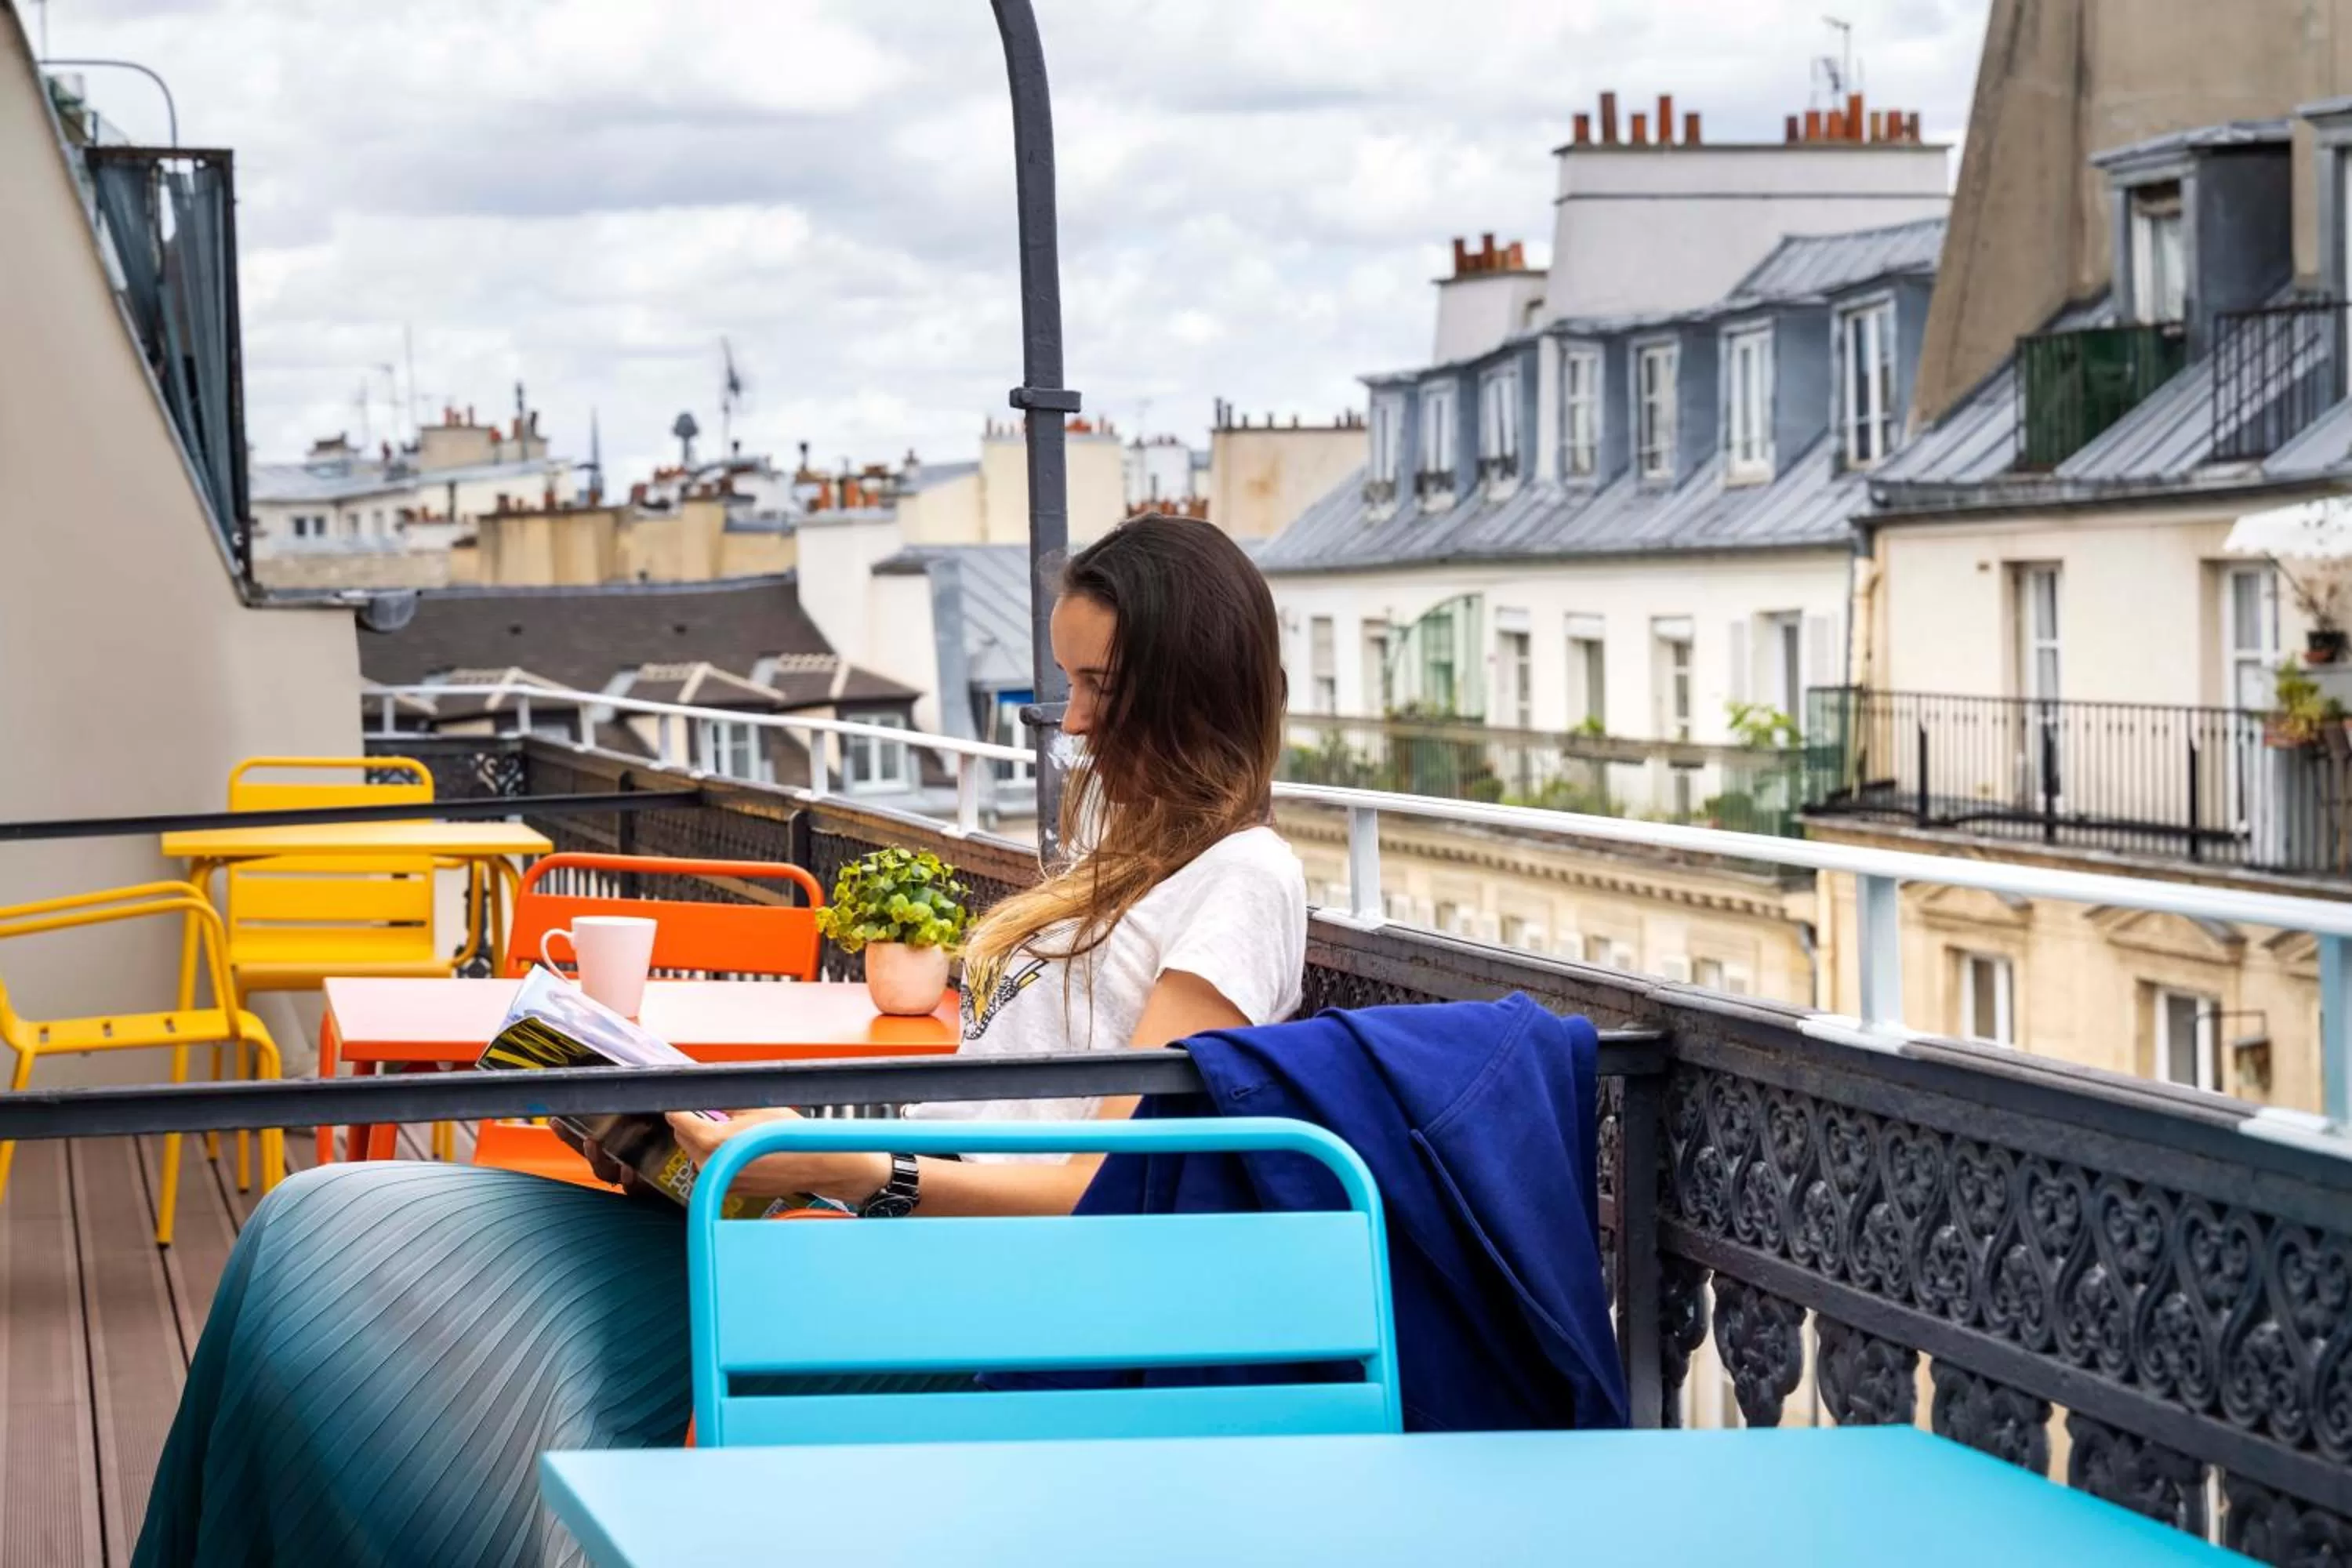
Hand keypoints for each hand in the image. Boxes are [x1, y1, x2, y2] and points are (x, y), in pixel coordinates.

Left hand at [665, 1107, 891, 1205]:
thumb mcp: (754, 1107)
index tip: (675, 1100)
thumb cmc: (788, 1134)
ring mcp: (720, 1179)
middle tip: (702, 1109)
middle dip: (689, 1124)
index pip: (679, 1122)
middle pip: (683, 1139)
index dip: (676, 1108)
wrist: (812, 1164)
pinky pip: (713, 1168)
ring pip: (696, 1155)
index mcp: (713, 1141)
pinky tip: (736, 1146)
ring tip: (724, 1128)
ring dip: (702, 1141)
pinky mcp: (729, 1189)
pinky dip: (717, 1156)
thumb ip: (723, 1103)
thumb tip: (705, 1097)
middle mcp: (711, 1165)